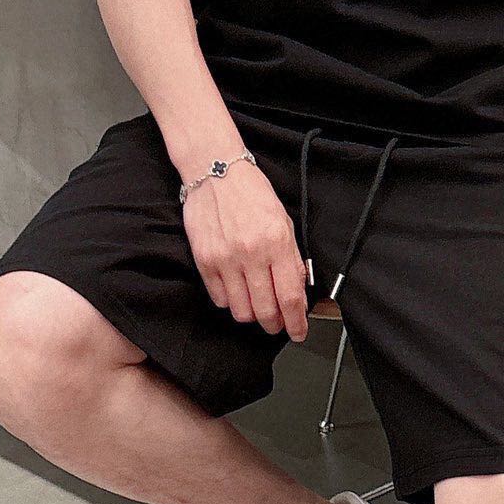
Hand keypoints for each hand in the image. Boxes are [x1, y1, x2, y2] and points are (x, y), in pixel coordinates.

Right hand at [183, 162, 307, 340]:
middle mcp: (251, 254)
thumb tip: (298, 294)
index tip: (298, 332)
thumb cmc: (252, 194)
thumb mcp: (284, 222)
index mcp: (276, 243)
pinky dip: (231, 301)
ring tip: (256, 305)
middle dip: (274, 324)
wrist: (216, 171)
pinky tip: (237, 290)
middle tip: (277, 323)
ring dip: (252, 315)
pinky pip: (219, 299)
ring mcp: (225, 259)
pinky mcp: (204, 261)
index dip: (296, 322)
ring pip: (241, 311)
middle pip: (265, 311)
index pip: (290, 297)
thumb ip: (292, 260)